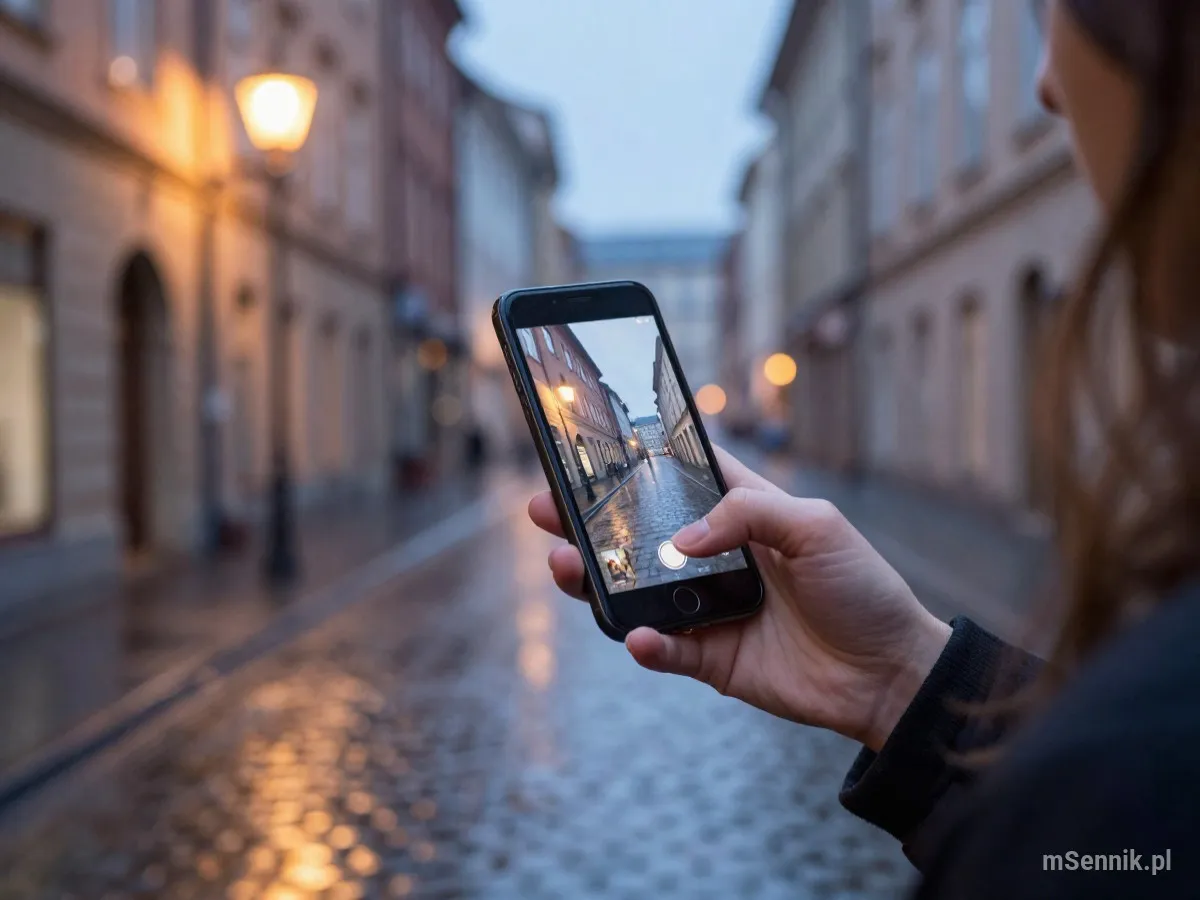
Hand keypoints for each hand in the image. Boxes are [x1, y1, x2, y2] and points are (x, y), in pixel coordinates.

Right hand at [527, 447, 950, 751]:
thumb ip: (748, 513)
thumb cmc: (862, 587)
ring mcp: (709, 608)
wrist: (888, 673)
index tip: (592, 448)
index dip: (638, 463)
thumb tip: (682, 539)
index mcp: (744, 513)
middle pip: (640, 534)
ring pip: (637, 592)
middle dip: (591, 521)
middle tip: (546, 507)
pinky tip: (637, 636)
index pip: (681, 478)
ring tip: (565, 565)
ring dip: (597, 581)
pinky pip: (665, 650)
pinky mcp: (711, 658)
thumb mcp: (817, 526)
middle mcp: (717, 557)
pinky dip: (645, 644)